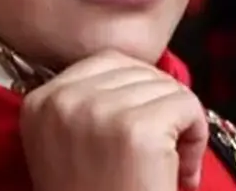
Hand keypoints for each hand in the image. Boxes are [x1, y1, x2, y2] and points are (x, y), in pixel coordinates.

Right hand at [20, 50, 207, 190]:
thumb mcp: (67, 148)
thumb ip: (86, 107)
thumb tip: (141, 77)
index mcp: (39, 103)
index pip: (105, 62)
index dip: (136, 94)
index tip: (141, 135)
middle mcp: (62, 99)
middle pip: (137, 71)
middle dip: (160, 108)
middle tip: (164, 156)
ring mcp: (99, 111)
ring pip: (166, 86)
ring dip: (181, 125)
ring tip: (171, 167)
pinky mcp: (137, 129)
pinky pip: (186, 105)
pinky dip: (196, 138)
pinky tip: (183, 173)